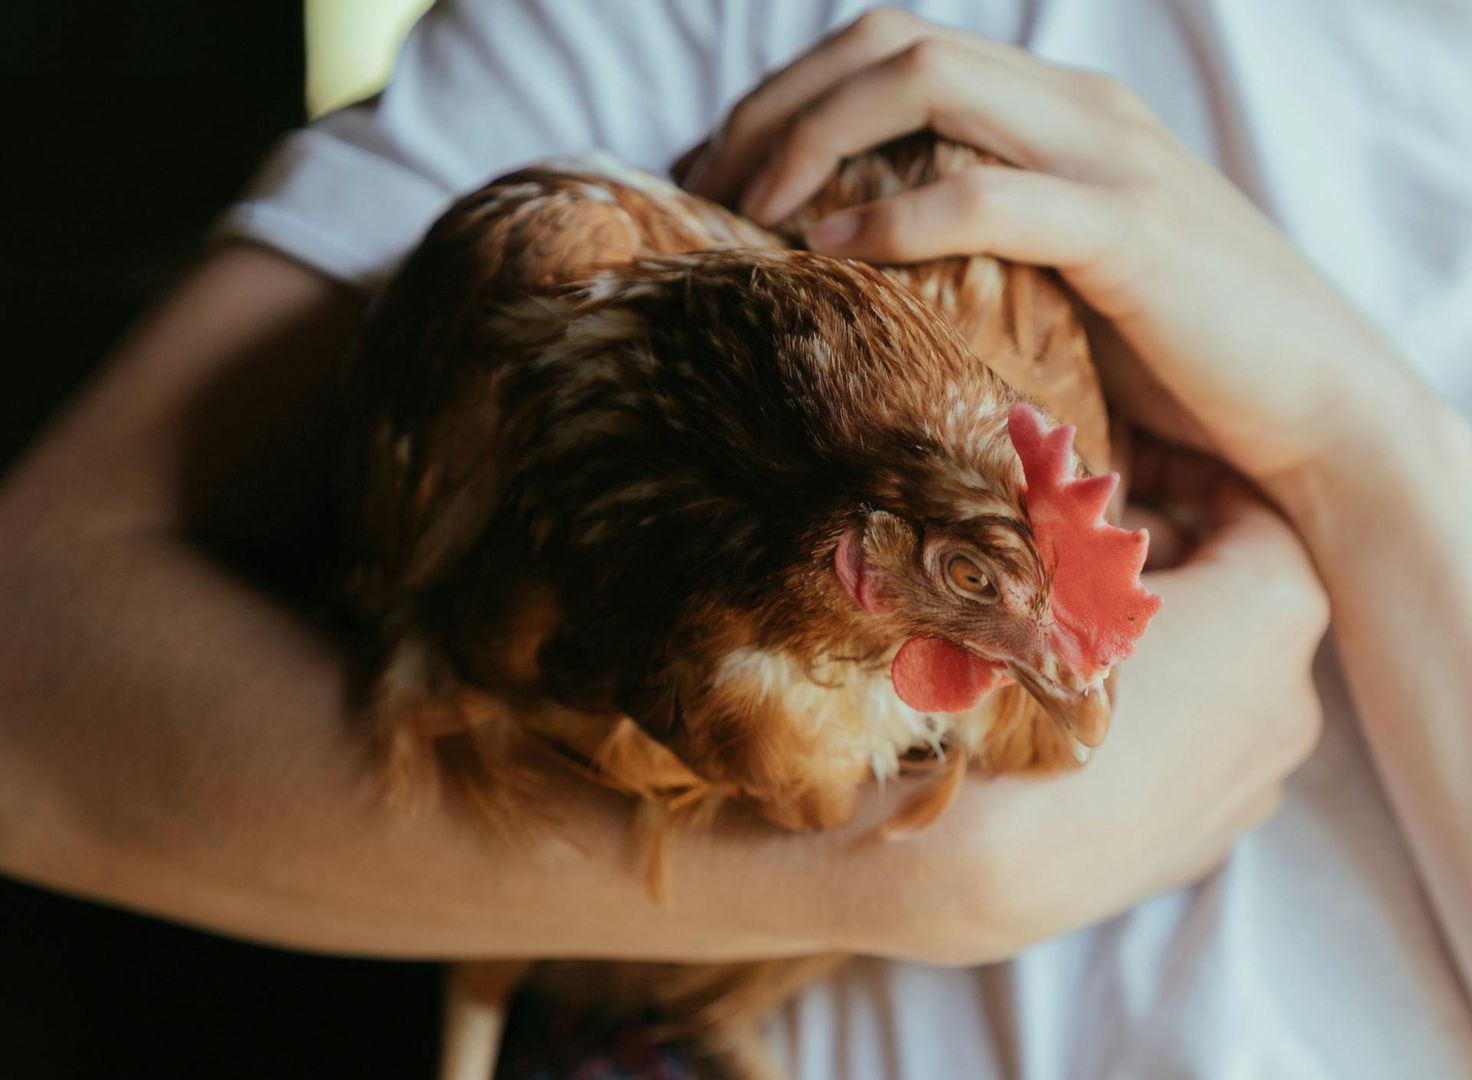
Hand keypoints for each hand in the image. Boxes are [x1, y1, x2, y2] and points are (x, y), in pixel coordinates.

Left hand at [682, 8, 1431, 492]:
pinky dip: (896, 214)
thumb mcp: (1060, 276)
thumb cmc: (1178, 355)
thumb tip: (860, 267)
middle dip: (776, 108)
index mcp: (1054, 109)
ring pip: (926, 82)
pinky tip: (836, 250)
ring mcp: (1104, 159)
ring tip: (753, 220)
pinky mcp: (1127, 232)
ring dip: (813, 142)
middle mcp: (1073, 107)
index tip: (719, 179)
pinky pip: (987, 194)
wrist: (1316, 404)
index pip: (891, 50)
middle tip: (712, 196)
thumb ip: (981, 244)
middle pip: (887, 42)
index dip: (788, 100)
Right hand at [815, 457, 1327, 963]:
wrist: (995, 857)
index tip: (1121, 470)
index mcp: (1274, 606)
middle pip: (1239, 597)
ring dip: (1163, 647)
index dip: (1179, 475)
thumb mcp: (1046, 562)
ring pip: (1219, 681)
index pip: (1248, 508)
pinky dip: (1152, 723)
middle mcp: (1293, 694)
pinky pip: (1191, 752)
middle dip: (1166, 565)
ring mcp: (1255, 778)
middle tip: (1082, 553)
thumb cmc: (1023, 687)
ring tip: (1070, 641)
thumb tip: (1060, 490)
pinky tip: (1075, 725)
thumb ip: (1072, 508)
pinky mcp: (1210, 837)